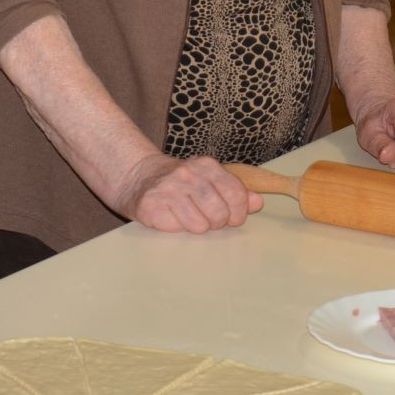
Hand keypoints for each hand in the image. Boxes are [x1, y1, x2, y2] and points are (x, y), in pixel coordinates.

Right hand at [116, 153, 260, 233]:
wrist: (137, 177)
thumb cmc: (178, 182)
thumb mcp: (208, 179)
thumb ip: (234, 191)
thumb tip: (257, 202)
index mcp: (206, 165)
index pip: (236, 193)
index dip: (239, 212)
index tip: (234, 218)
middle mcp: (188, 174)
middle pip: (220, 213)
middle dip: (218, 222)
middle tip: (209, 219)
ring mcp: (168, 189)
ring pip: (200, 225)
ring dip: (198, 227)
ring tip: (190, 217)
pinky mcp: (152, 206)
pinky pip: (178, 228)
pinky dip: (179, 228)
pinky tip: (172, 217)